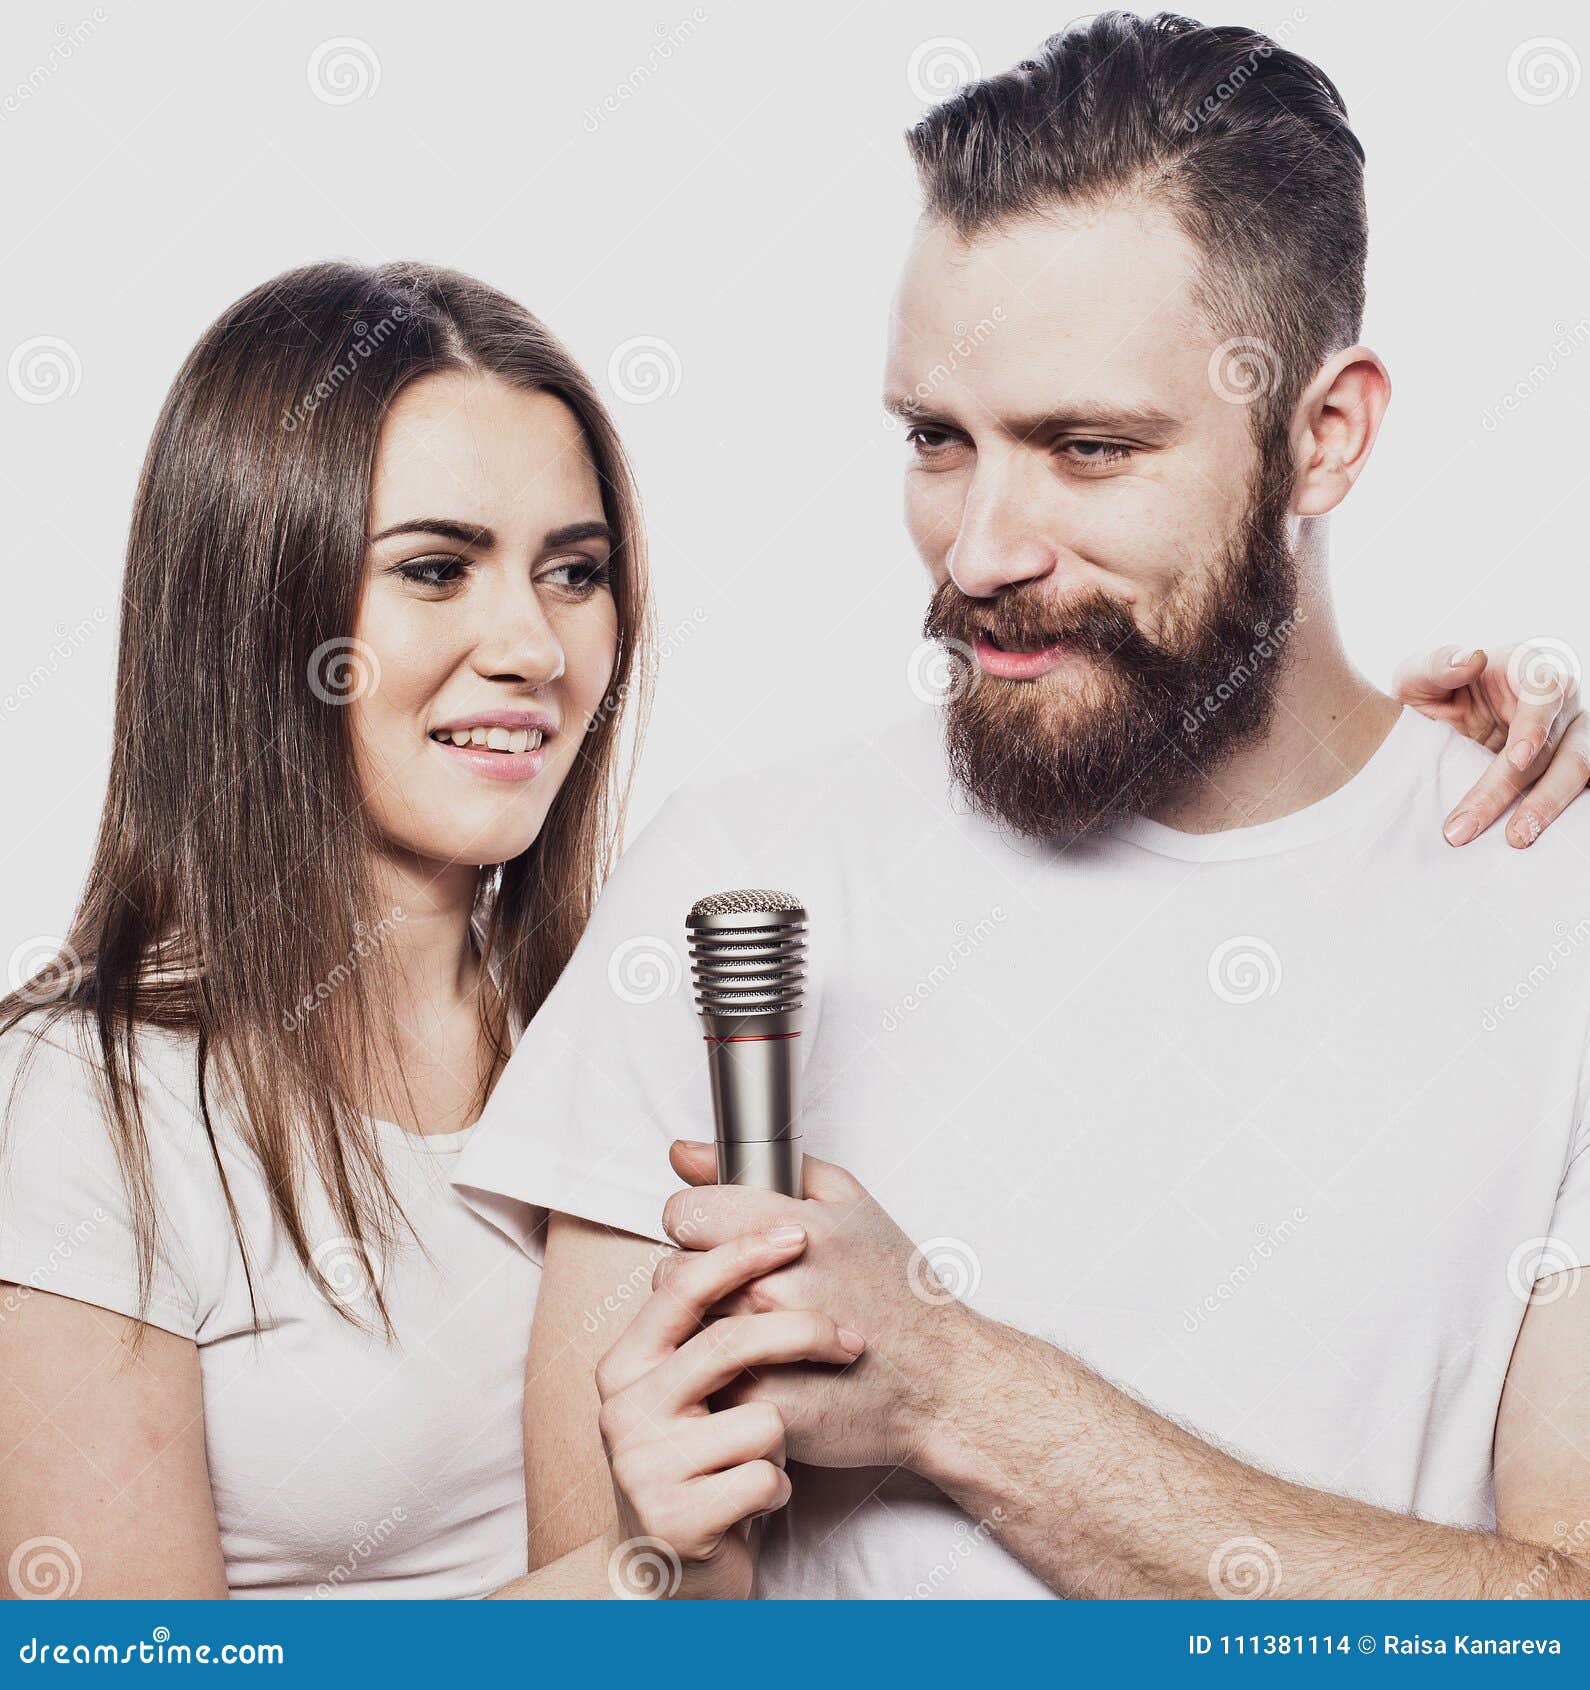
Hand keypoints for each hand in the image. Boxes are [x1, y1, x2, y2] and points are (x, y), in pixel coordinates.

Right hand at [595, 1226, 863, 1598]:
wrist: (672, 1571)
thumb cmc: (699, 1458)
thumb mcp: (688, 1384)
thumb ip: (702, 1313)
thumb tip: (718, 1197)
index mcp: (626, 1362)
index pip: (682, 1288)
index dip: (742, 1254)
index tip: (796, 1234)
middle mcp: (624, 1408)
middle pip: (730, 1343)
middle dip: (804, 1333)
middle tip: (850, 1342)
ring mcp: (643, 1467)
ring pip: (761, 1418)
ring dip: (786, 1438)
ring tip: (763, 1456)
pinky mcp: (676, 1520)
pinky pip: (765, 1478)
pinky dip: (780, 1488)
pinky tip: (758, 1500)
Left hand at [661, 1143, 978, 1470]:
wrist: (940, 1381)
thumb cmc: (898, 1292)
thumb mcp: (850, 1204)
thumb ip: (767, 1167)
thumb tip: (686, 1153)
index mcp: (792, 1230)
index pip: (684, 1212)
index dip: (695, 1220)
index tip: (714, 1234)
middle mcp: (769, 1286)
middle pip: (674, 1269)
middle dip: (697, 1274)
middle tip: (738, 1286)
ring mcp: (760, 1348)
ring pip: (681, 1324)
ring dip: (701, 1323)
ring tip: (747, 1325)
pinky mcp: (756, 1402)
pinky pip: (699, 1376)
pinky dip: (715, 1371)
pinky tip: (751, 1364)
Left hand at [1393, 641, 1586, 846]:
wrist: (1433, 720)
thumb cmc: (1431, 691)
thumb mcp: (1417, 676)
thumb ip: (1436, 664)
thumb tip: (1470, 657)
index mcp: (1527, 667)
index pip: (1546, 691)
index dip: (1535, 725)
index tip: (1516, 758)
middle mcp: (1559, 699)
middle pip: (1559, 745)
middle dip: (1531, 790)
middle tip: (1506, 830)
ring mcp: (1570, 732)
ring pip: (1577, 770)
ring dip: (1549, 807)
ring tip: (1518, 839)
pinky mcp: (1567, 762)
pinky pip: (1578, 788)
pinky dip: (1561, 811)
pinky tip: (1539, 837)